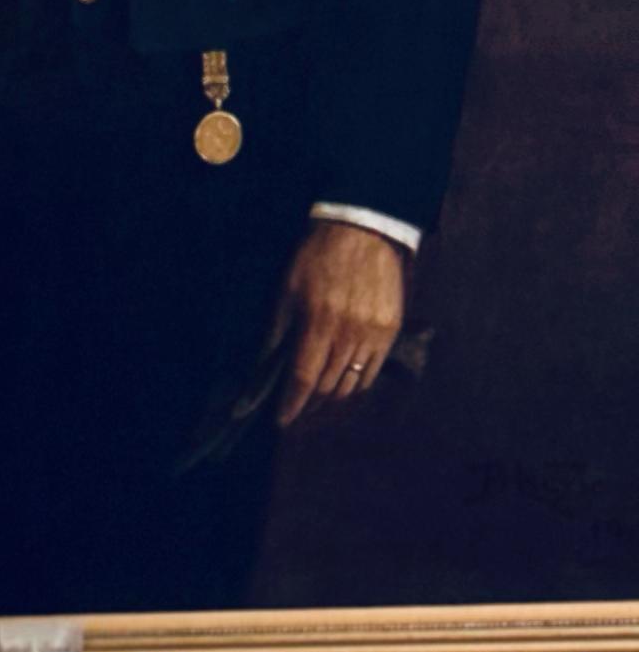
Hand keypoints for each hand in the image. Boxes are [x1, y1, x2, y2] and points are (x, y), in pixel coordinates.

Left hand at [272, 220, 407, 427]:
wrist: (364, 230)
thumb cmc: (317, 259)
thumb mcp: (286, 293)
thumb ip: (275, 334)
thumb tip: (261, 371)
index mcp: (318, 325)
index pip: (303, 380)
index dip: (290, 405)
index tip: (281, 421)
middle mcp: (349, 334)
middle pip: (327, 387)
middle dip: (308, 403)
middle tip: (297, 406)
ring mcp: (373, 334)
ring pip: (350, 385)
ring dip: (331, 397)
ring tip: (317, 398)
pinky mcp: (391, 330)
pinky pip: (372, 372)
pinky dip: (355, 384)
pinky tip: (343, 383)